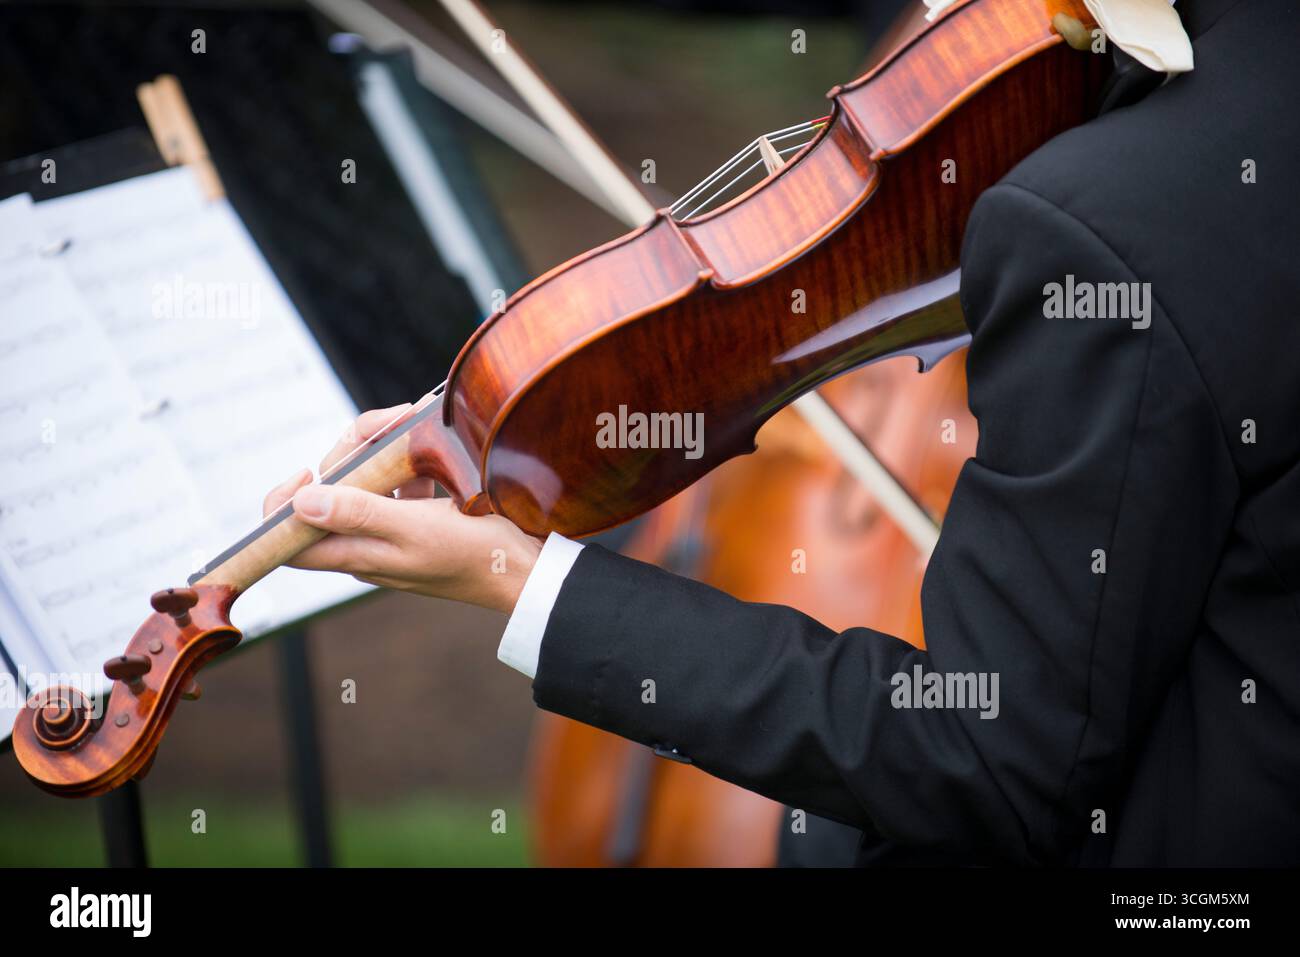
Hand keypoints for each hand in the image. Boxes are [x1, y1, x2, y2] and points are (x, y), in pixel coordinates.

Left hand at [263, 405, 541, 614]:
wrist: (528, 570)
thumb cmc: (475, 555)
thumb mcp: (415, 529)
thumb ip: (358, 514)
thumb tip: (300, 503)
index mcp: (358, 555)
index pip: (290, 541)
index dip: (283, 505)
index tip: (307, 470)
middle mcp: (370, 544)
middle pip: (331, 494)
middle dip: (351, 452)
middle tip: (387, 423)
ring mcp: (396, 530)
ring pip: (367, 481)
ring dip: (383, 448)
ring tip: (414, 421)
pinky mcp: (423, 518)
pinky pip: (401, 482)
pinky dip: (410, 459)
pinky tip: (434, 446)